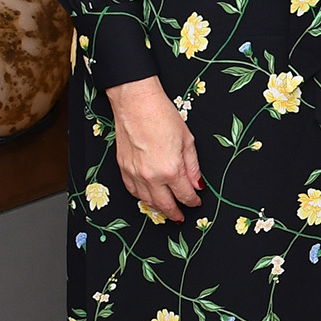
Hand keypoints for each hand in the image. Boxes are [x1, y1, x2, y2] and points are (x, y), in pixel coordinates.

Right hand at [105, 75, 202, 222]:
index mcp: (171, 170)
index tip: (196, 203)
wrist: (136, 103)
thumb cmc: (162, 116)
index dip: (192, 202)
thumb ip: (193, 166)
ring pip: (147, 201)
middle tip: (180, 217)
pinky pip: (132, 191)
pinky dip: (142, 197)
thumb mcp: (187, 140)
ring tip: (166, 209)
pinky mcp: (123, 168)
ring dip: (158, 208)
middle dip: (175, 213)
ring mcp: (135, 174)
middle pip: (165, 204)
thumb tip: (197, 184)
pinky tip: (148, 196)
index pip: (184, 195)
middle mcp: (151, 176)